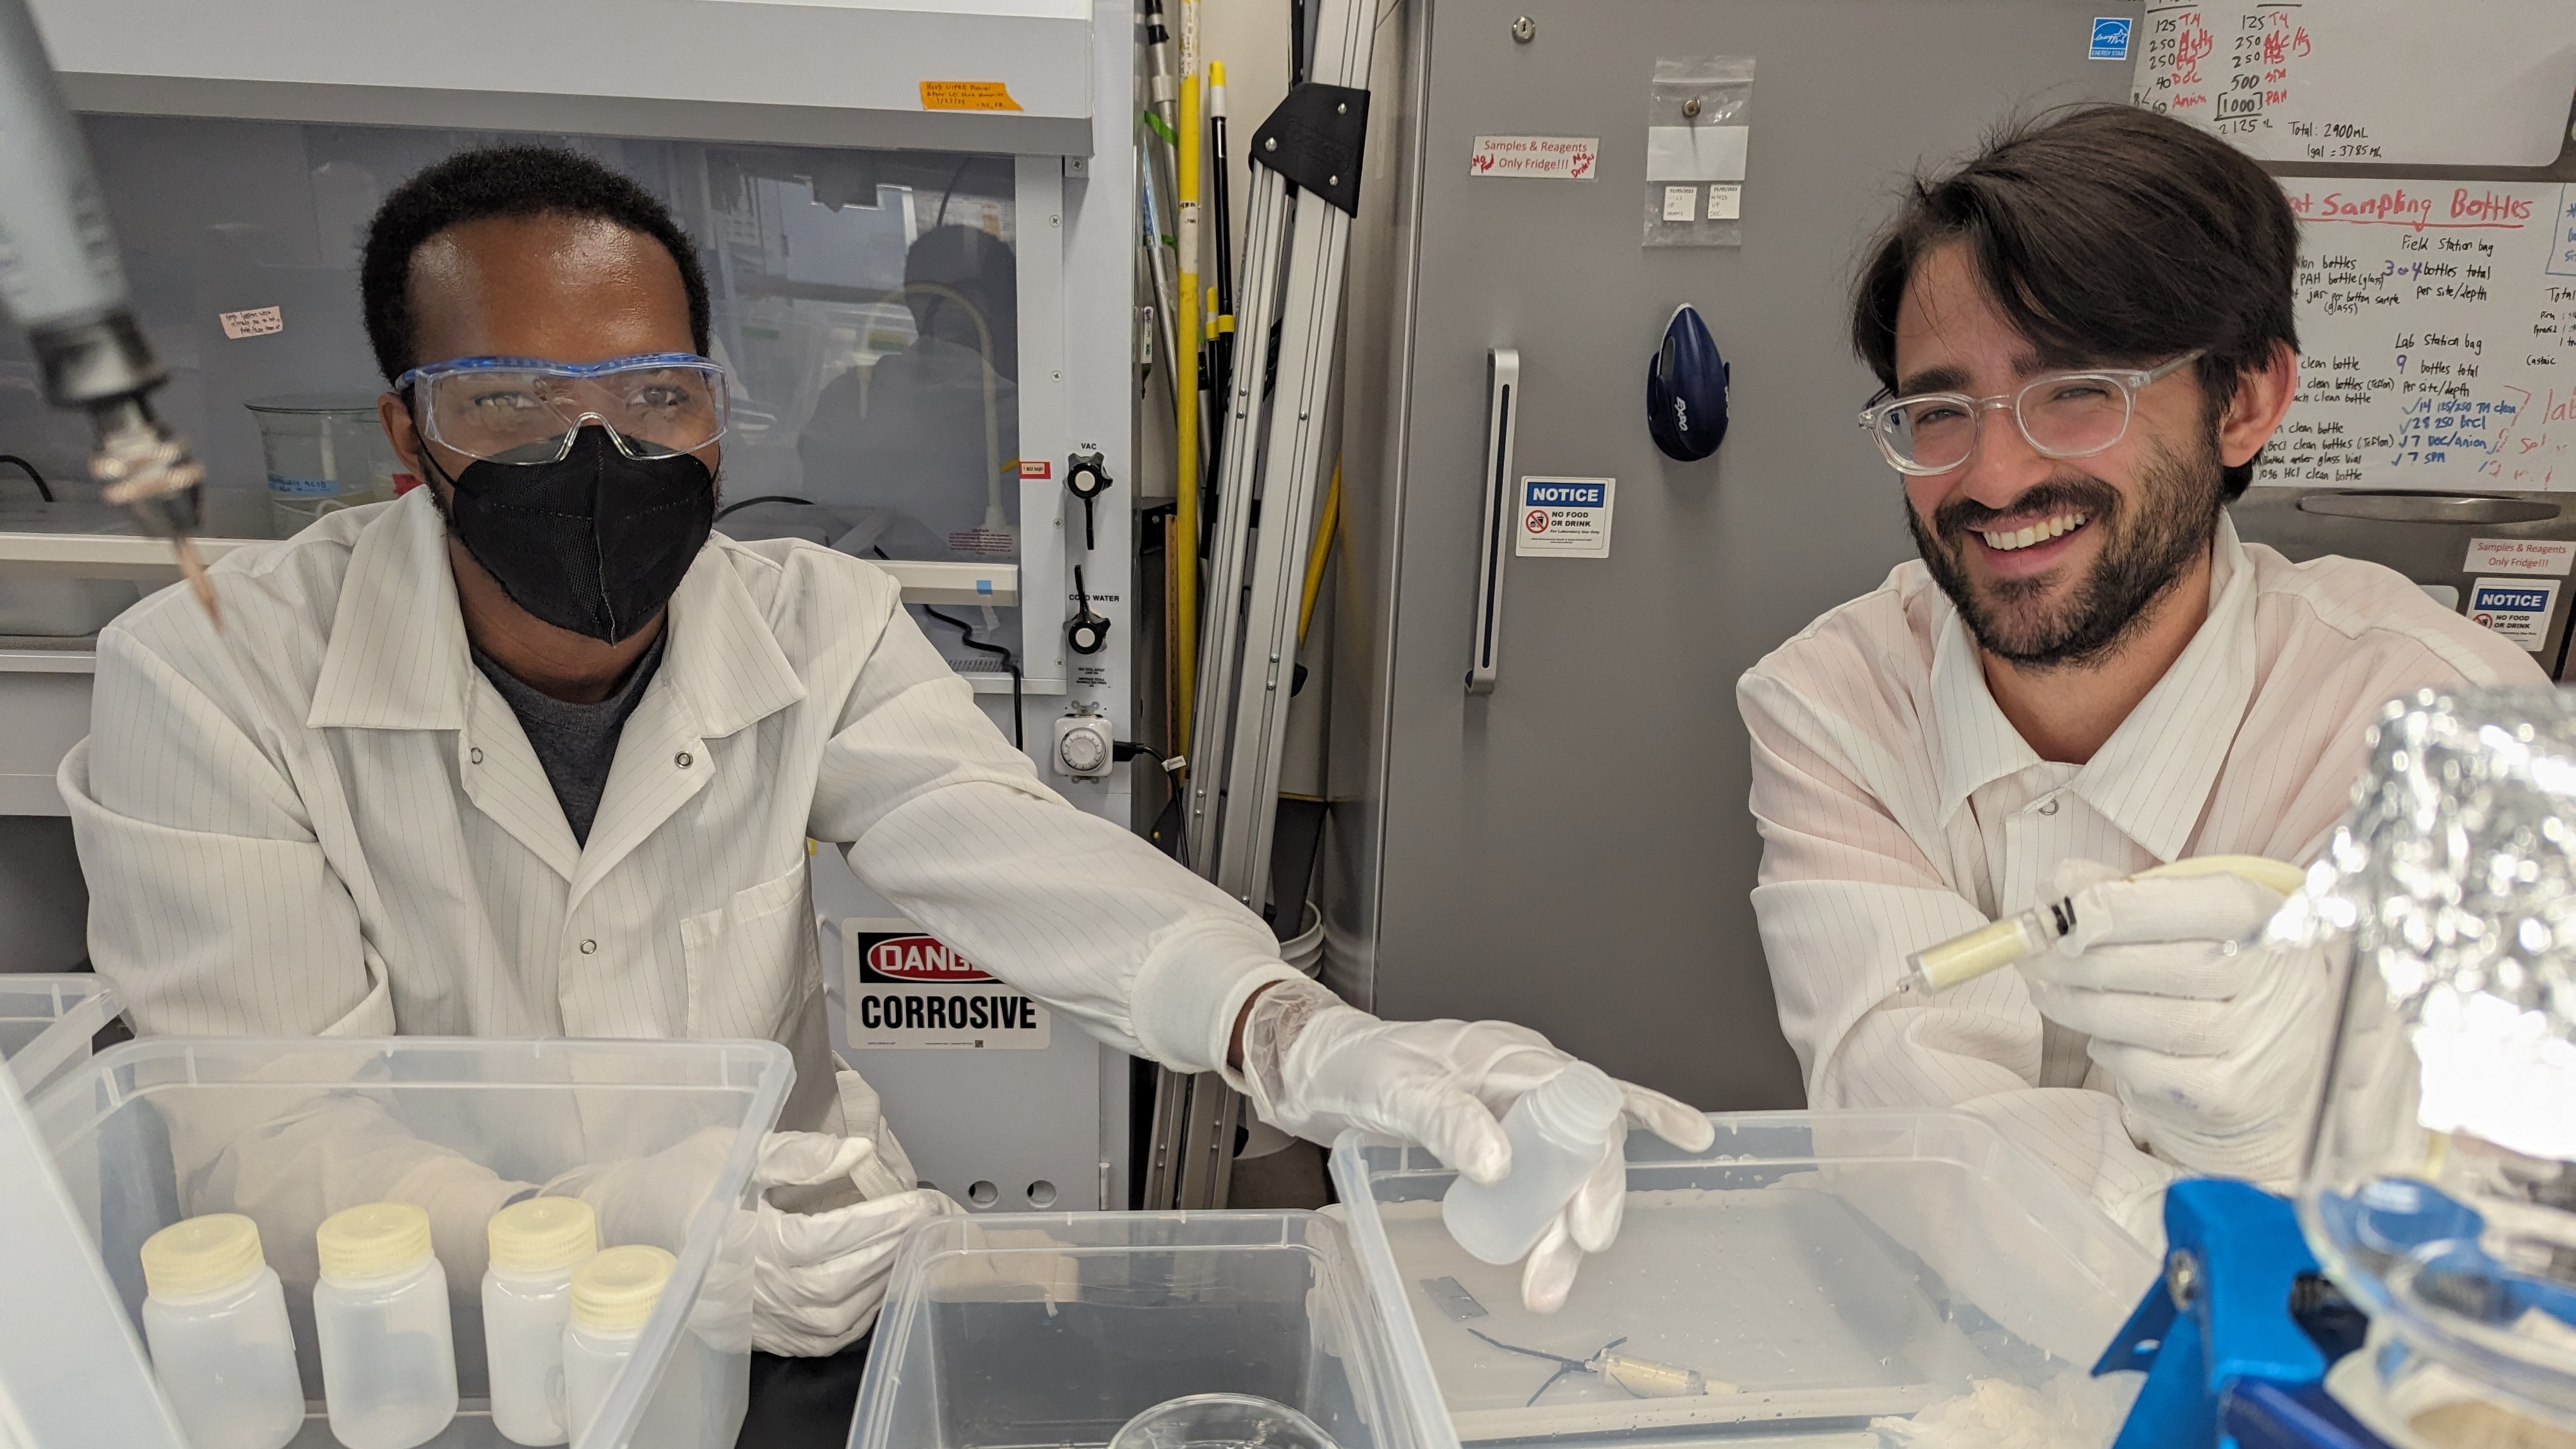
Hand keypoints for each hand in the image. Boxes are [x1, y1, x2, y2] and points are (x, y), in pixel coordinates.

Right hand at [547, 1126, 957, 1356]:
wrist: (624, 1226)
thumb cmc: (676, 1179)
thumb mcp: (728, 1148)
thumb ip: (794, 1154)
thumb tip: (855, 1152)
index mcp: (739, 1240)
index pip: (826, 1238)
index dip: (880, 1222)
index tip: (921, 1200)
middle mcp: (747, 1289)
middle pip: (838, 1282)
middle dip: (892, 1249)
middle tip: (929, 1217)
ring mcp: (751, 1319)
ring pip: (833, 1319)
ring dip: (880, 1283)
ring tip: (908, 1244)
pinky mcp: (754, 1334)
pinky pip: (816, 1341)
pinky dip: (857, 1318)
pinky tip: (876, 1285)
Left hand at [1235, 978, 1711, 1312]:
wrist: (1323, 1067)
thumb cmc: (1358, 1067)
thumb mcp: (1393, 1091)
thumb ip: (1445, 1120)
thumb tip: (1498, 1164)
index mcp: (1505, 1054)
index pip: (1576, 1107)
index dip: (1590, 1169)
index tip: (1584, 1226)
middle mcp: (1526, 1073)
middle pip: (1585, 1141)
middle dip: (1584, 1208)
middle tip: (1563, 1269)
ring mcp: (1522, 1100)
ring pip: (1573, 1161)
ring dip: (1568, 1222)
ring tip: (1549, 1285)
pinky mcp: (1511, 1126)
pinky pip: (1572, 1143)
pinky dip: (1612, 1159)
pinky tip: (1673, 1154)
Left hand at [2018, 859, 2335, 1185]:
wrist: (2263, 1064)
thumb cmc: (2211, 973)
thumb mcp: (2184, 918)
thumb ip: (2124, 894)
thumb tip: (2058, 886)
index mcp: (2270, 922)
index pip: (2208, 906)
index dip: (2126, 906)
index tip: (2064, 909)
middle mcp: (2276, 984)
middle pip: (2168, 967)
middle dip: (2082, 960)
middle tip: (2034, 955)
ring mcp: (2258, 1044)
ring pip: (2151, 1023)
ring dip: (2080, 1005)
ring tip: (2047, 990)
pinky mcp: (2231, 1095)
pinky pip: (2149, 1069)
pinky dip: (2110, 1050)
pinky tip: (2099, 1036)